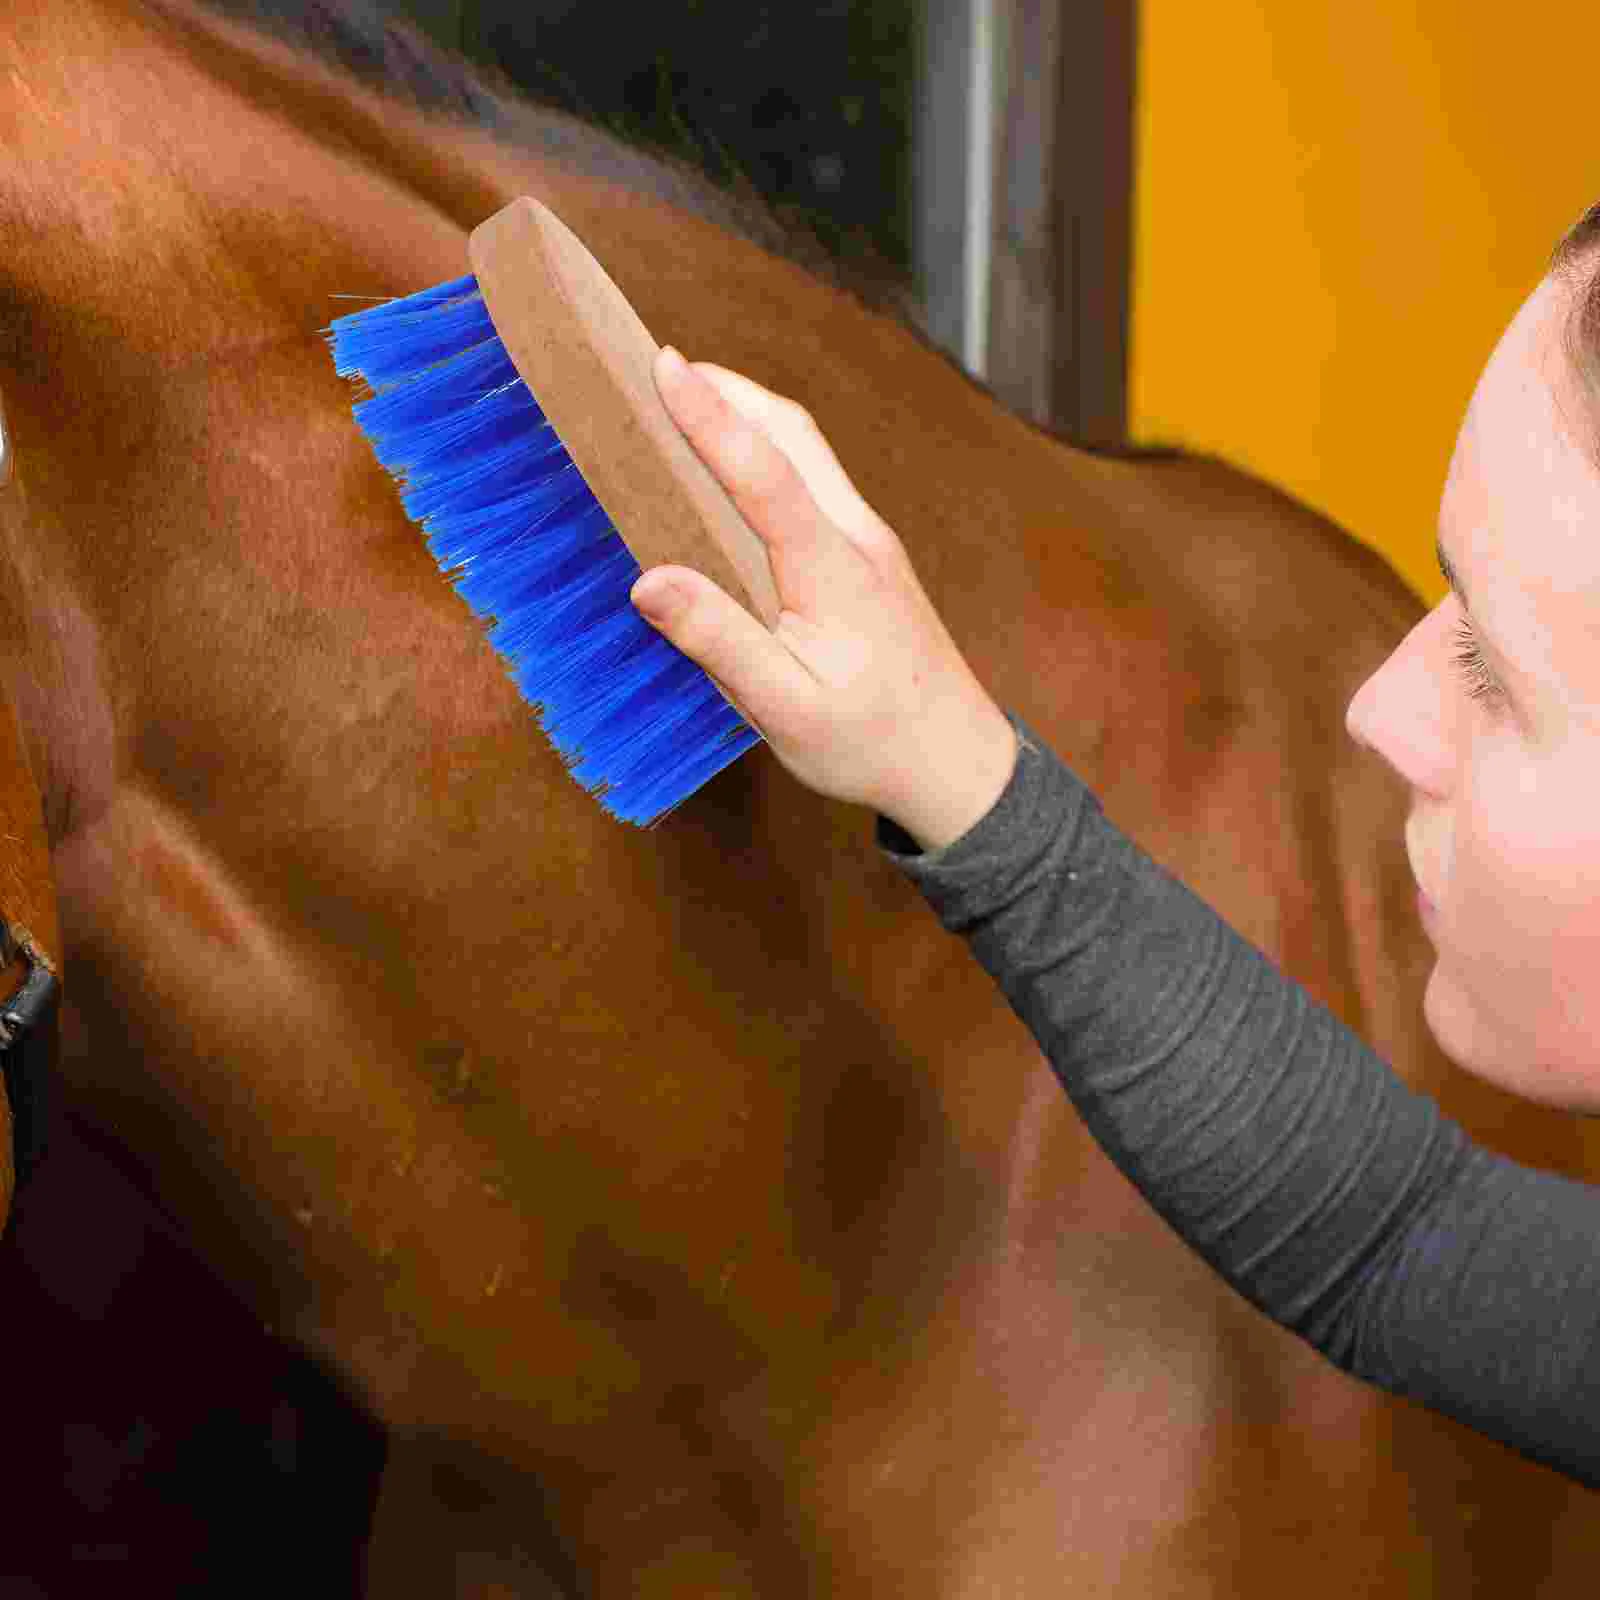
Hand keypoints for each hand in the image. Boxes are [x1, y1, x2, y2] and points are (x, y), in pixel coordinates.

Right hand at [630, 347, 1016, 850]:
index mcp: (834, 570)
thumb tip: (651, 582)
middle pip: (793, 434)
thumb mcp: (788, 711)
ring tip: (686, 395)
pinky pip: (815, 482)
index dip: (712, 417)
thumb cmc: (874, 746)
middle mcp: (858, 539)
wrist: (958, 763)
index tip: (663, 364)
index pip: (765, 473)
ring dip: (748, 413)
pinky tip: (735, 467)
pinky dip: (767, 451)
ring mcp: (871, 543)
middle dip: (726, 389)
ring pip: (808, 451)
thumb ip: (720, 642)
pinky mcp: (871, 558)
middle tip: (657, 364)